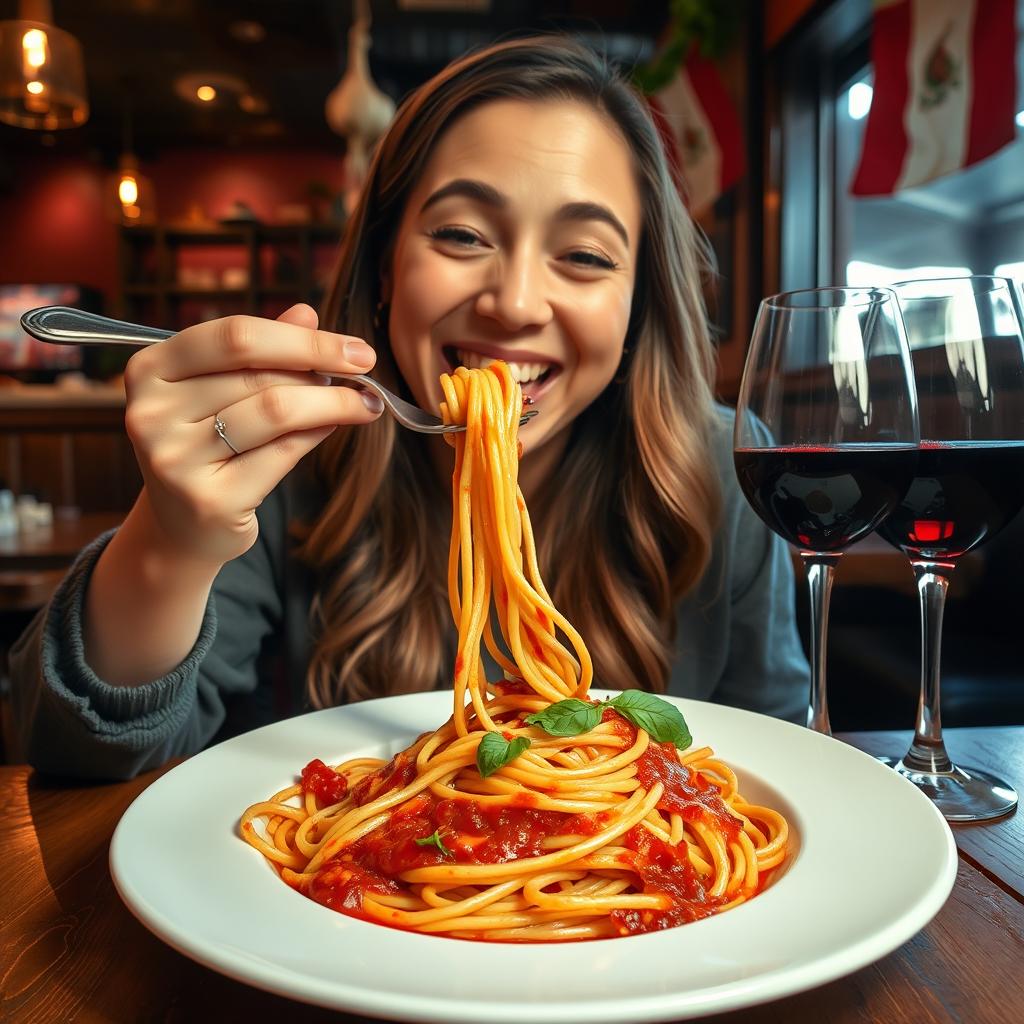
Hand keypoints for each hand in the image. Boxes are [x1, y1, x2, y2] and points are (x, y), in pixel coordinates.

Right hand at [122, 303, 380, 566]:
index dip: (303, 340)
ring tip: (361, 404)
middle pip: (260, 375)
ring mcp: (175, 459)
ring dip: (332, 404)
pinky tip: (334, 426)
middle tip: (364, 377)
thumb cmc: (209, 445)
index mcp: (150, 369)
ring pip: (275, 412)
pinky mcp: (208, 499)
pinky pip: (282, 453)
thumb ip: (261, 351)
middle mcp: (151, 412)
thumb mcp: (222, 389)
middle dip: (323, 372)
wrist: (184, 526)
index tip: (356, 349)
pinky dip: (317, 434)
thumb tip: (307, 313)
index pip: (235, 336)